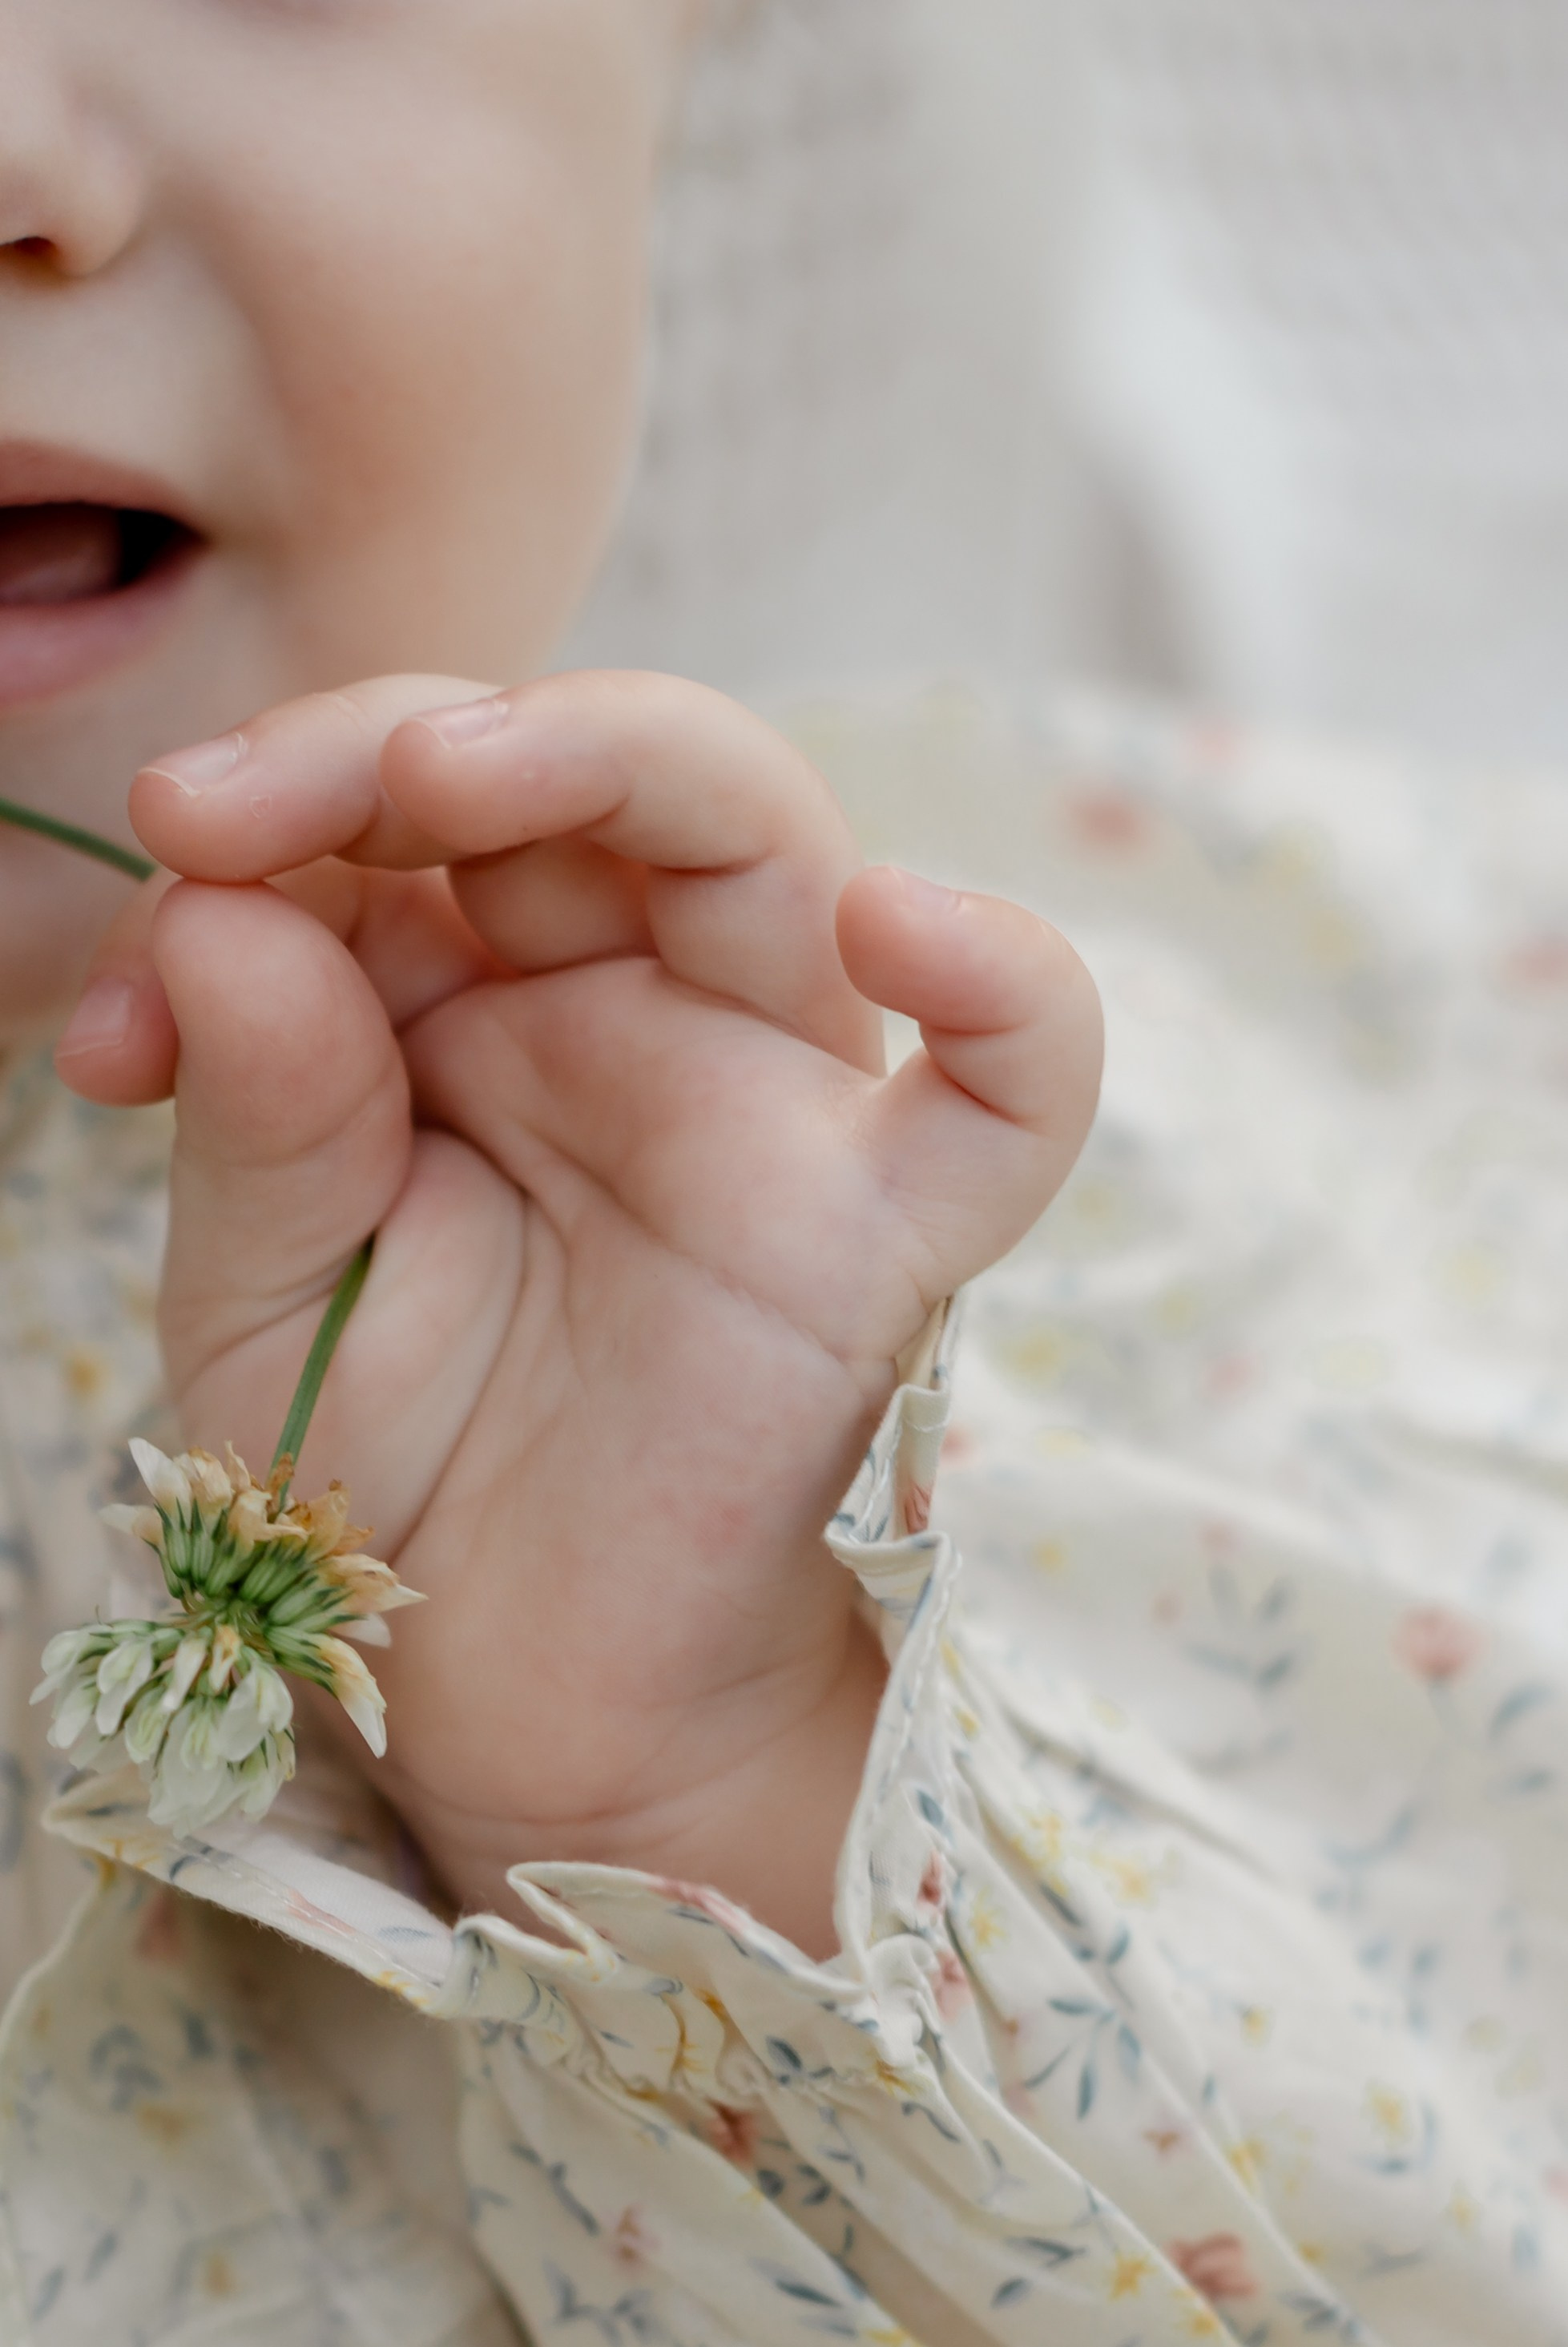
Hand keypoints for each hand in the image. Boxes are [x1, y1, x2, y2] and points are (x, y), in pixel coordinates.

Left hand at [57, 674, 1102, 1952]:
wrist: (509, 1694)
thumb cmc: (389, 1478)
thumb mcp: (267, 1292)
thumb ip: (258, 1111)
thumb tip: (219, 909)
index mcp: (470, 1006)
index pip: (400, 819)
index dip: (267, 825)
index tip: (138, 929)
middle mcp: (629, 1014)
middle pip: (584, 777)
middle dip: (399, 746)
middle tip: (224, 808)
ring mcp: (768, 1102)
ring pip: (769, 842)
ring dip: (613, 758)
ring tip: (436, 777)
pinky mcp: (883, 1232)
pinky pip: (1019, 1087)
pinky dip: (1005, 986)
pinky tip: (902, 920)